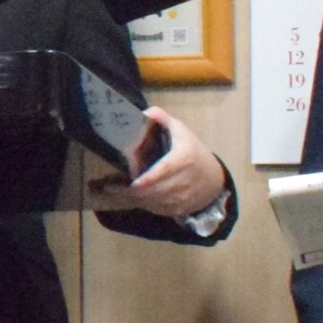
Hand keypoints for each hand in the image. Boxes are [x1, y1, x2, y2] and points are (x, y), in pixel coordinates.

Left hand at [92, 108, 226, 218]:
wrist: (214, 180)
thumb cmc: (193, 151)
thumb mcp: (181, 131)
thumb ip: (162, 119)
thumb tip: (144, 112)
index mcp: (184, 158)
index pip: (165, 170)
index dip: (149, 178)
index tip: (133, 181)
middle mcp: (184, 180)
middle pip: (155, 189)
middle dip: (132, 190)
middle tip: (109, 186)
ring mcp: (181, 198)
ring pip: (154, 202)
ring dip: (133, 198)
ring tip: (113, 190)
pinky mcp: (177, 210)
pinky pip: (156, 209)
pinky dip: (142, 204)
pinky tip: (129, 197)